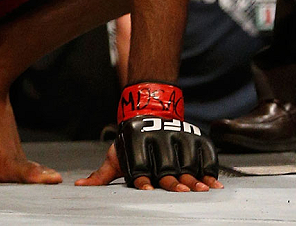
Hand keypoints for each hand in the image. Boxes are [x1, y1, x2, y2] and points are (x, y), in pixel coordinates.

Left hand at [76, 82, 221, 191]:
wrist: (150, 105)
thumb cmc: (131, 138)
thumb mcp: (116, 154)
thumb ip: (102, 174)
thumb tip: (80, 187)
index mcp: (136, 146)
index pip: (139, 166)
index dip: (143, 178)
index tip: (148, 188)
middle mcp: (157, 142)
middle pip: (166, 166)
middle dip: (173, 180)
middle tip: (181, 191)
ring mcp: (177, 139)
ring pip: (187, 161)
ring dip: (195, 176)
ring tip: (202, 189)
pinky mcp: (193, 138)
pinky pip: (203, 155)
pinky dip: (210, 169)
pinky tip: (214, 183)